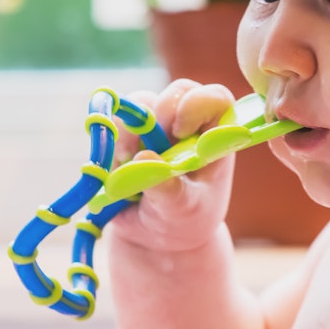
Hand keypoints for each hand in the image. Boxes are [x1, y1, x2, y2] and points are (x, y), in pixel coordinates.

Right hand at [110, 79, 236, 252]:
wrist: (154, 236)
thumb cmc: (184, 219)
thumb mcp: (183, 211)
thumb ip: (170, 190)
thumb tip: (144, 159)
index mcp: (215, 137)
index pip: (217, 100)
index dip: (199, 105)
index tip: (181, 131)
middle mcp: (188, 123)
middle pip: (178, 92)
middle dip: (163, 115)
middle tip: (152, 148)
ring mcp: (156, 124)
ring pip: (141, 102)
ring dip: (131, 132)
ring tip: (127, 162)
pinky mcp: (127, 133)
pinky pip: (114, 121)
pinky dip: (112, 141)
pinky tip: (117, 166)